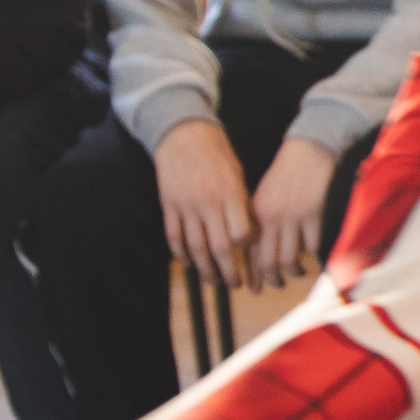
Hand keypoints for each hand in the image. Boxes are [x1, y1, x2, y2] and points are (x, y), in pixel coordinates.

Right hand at [153, 119, 252, 286]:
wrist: (184, 134)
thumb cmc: (217, 154)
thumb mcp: (237, 175)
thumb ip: (242, 204)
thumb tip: (250, 234)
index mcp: (230, 193)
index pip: (241, 233)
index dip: (246, 251)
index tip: (251, 260)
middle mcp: (208, 202)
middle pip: (219, 246)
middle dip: (228, 271)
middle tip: (235, 285)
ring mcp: (185, 205)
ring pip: (195, 247)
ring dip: (204, 269)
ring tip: (213, 282)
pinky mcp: (168, 205)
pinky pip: (174, 236)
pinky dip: (180, 254)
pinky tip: (188, 264)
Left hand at [248, 136, 336, 290]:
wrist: (309, 150)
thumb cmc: (286, 173)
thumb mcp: (265, 195)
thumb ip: (260, 222)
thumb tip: (257, 252)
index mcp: (257, 213)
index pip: (250, 252)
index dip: (252, 273)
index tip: (254, 287)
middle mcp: (273, 217)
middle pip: (269, 261)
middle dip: (272, 279)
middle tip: (275, 285)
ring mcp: (294, 217)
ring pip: (290, 258)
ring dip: (293, 272)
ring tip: (296, 273)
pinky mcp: (315, 214)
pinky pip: (312, 245)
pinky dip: (313, 256)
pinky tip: (313, 259)